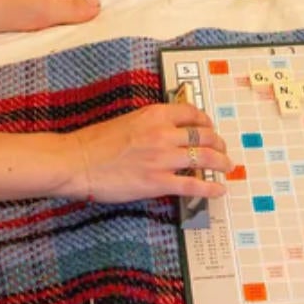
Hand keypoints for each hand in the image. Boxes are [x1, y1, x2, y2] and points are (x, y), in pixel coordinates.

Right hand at [66, 102, 233, 205]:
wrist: (77, 161)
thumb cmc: (95, 142)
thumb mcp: (128, 121)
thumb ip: (151, 124)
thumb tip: (168, 132)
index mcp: (155, 115)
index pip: (192, 113)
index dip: (206, 121)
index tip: (209, 127)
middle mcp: (163, 134)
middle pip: (203, 136)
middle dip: (218, 143)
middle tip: (222, 150)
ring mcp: (162, 158)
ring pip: (204, 158)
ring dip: (221, 163)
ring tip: (226, 167)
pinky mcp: (158, 182)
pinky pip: (193, 185)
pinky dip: (210, 188)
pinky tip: (219, 190)